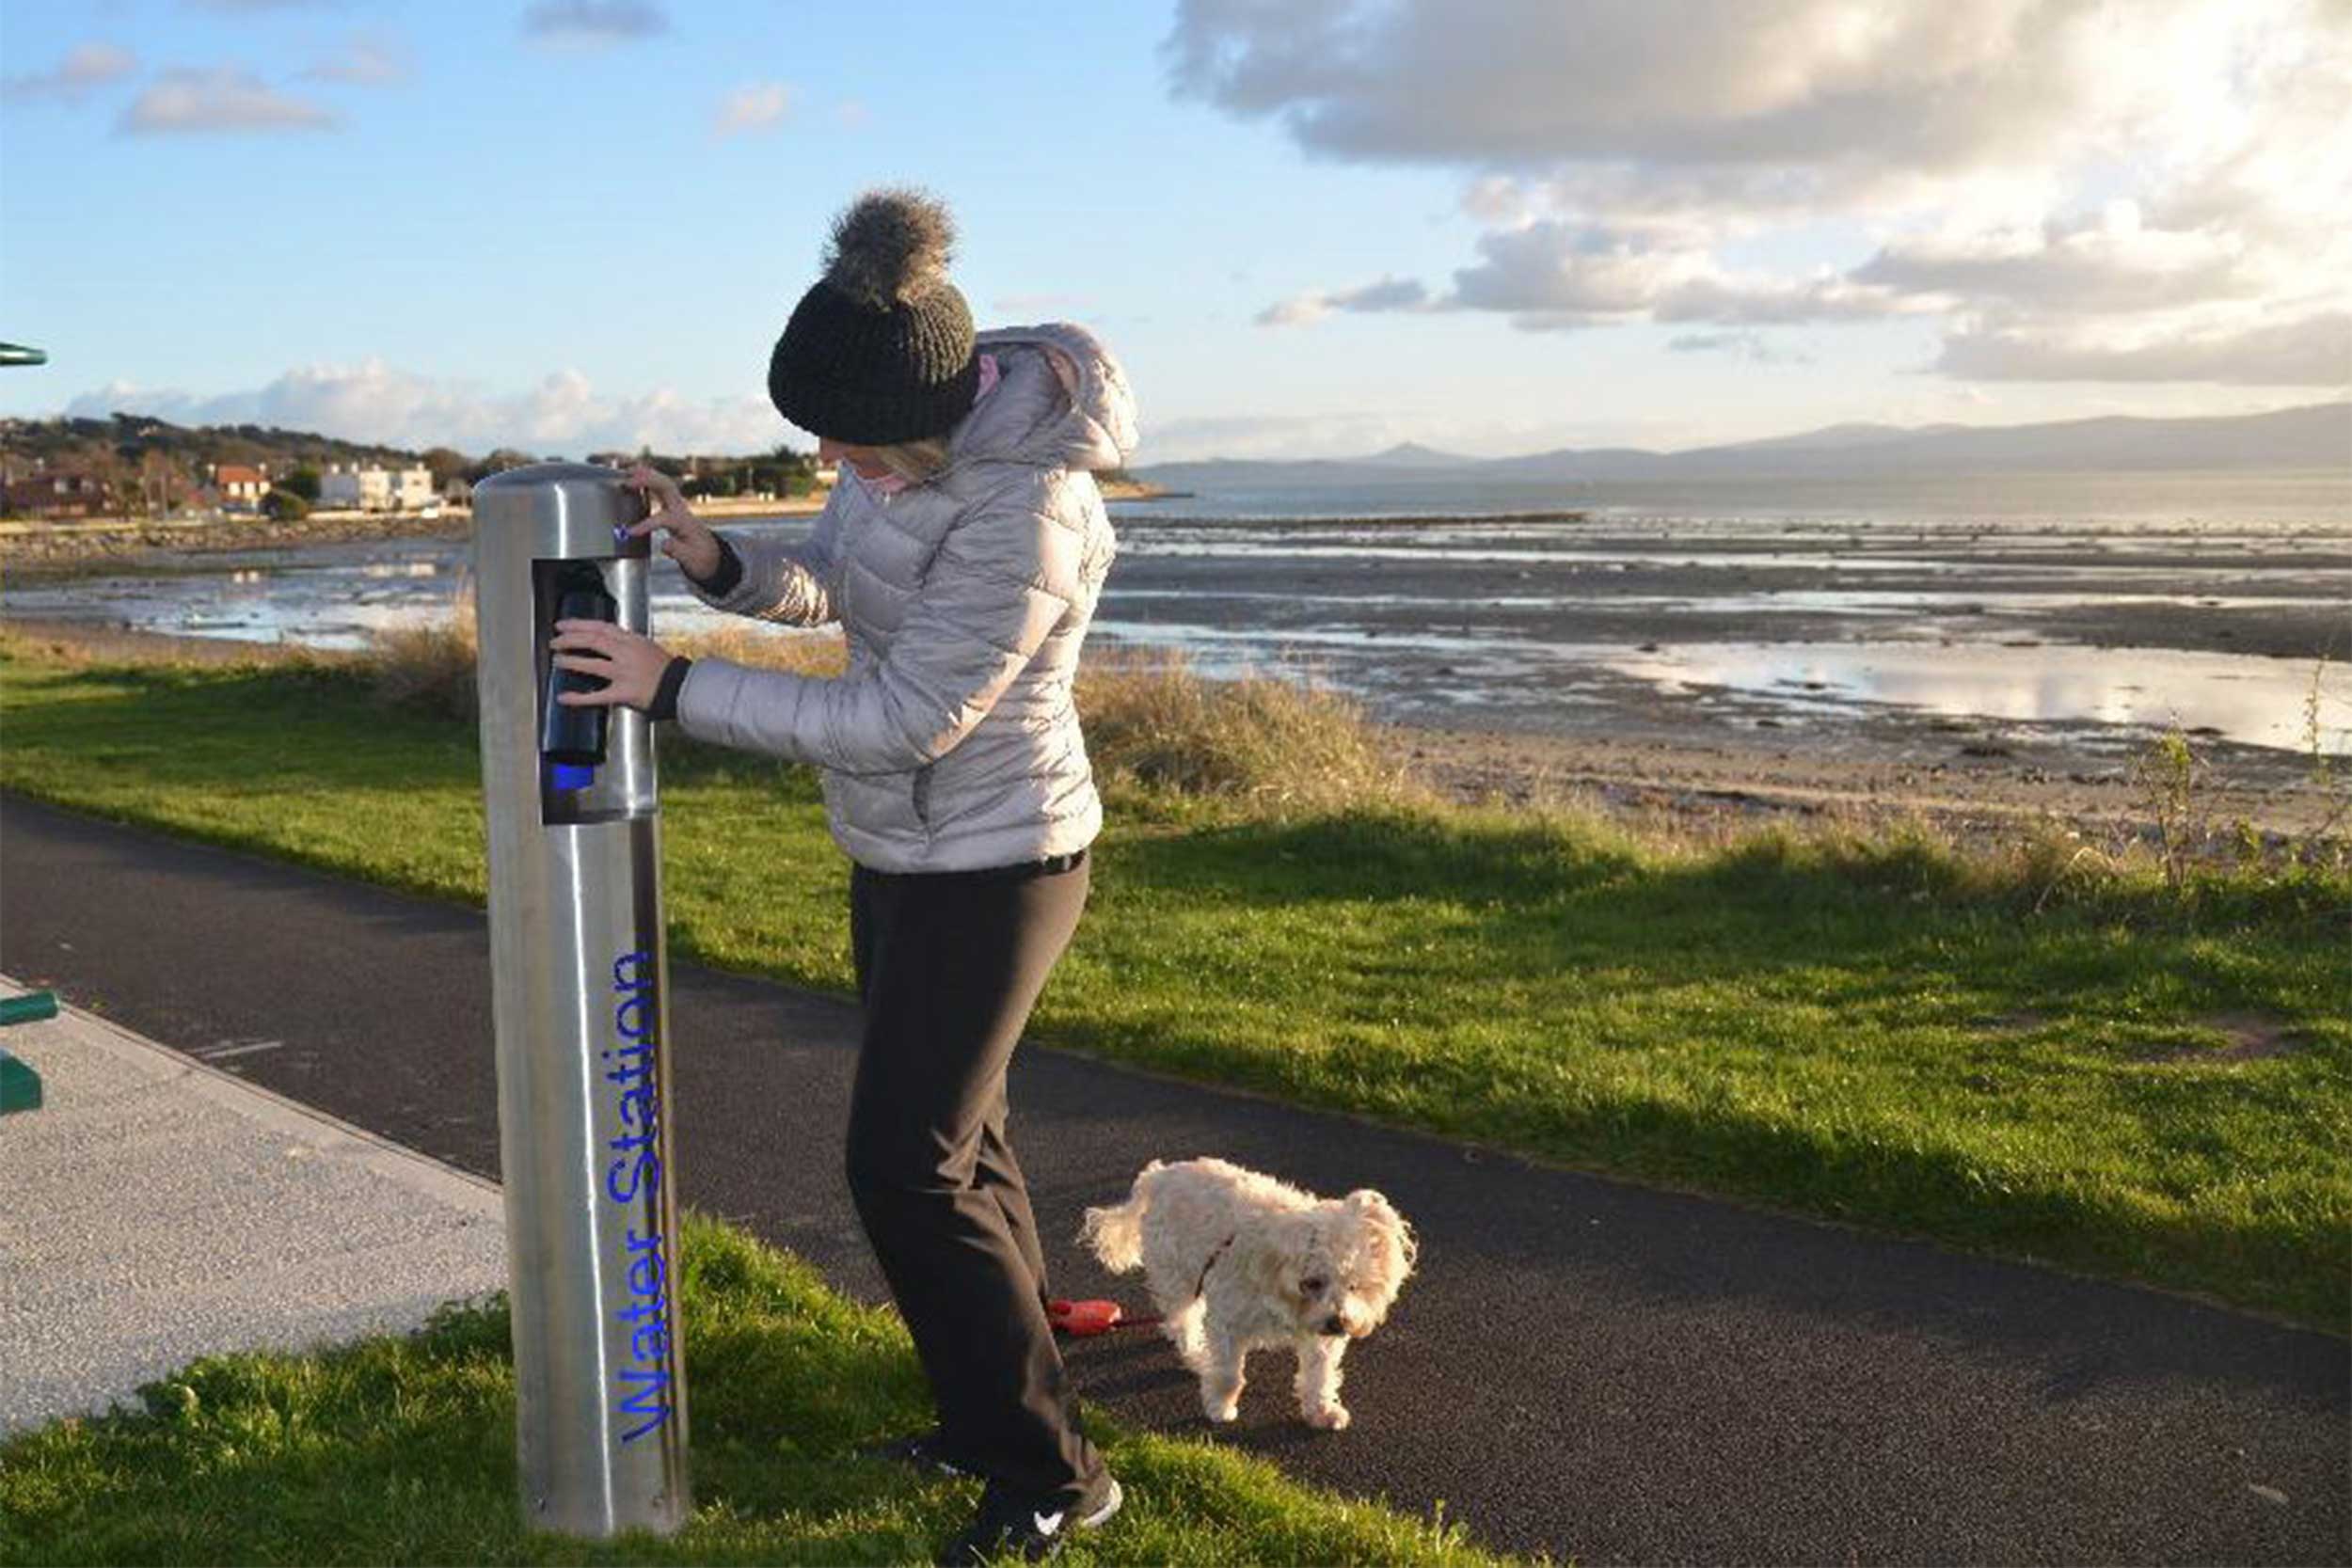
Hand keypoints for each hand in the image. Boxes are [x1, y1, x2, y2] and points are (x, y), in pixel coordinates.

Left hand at [551, 619, 672, 710]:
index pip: (600, 627)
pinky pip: (597, 695)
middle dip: (570, 640)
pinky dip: (578, 697)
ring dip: (571, 662)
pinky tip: (564, 697)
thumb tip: (604, 638)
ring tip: (558, 661)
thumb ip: (626, 641)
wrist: (679, 687)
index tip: (563, 625)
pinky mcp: (624, 693)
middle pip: (592, 641)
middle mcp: (626, 653)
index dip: (578, 625)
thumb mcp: (646, 645)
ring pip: (592, 664)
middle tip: (555, 642)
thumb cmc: (665, 668)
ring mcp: (624, 673)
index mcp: (631, 640)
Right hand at [617, 463, 721, 580]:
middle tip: (627, 481)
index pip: (663, 519)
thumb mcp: (692, 560)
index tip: (630, 532)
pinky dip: (648, 476)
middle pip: (667, 488)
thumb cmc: (699, 555)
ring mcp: (677, 503)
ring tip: (627, 470)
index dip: (646, 524)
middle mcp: (681, 509)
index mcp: (684, 523)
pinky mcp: (672, 502)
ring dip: (646, 474)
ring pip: (664, 482)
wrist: (709, 550)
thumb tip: (664, 544)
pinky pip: (661, 484)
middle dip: (647, 481)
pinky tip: (635, 473)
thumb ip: (678, 552)